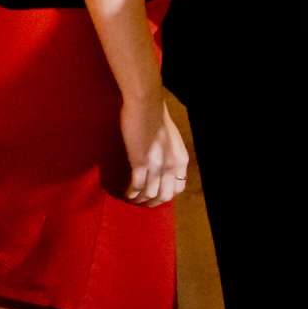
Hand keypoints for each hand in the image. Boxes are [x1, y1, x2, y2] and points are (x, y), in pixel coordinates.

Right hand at [119, 90, 189, 206]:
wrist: (146, 105)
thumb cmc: (156, 116)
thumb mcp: (171, 139)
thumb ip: (169, 153)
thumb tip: (162, 161)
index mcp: (181, 160)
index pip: (179, 187)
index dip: (167, 195)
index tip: (155, 195)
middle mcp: (171, 166)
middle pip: (165, 196)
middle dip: (154, 203)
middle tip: (143, 203)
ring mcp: (156, 166)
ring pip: (150, 194)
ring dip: (141, 200)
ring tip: (132, 200)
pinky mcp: (140, 162)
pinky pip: (137, 186)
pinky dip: (131, 193)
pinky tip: (126, 194)